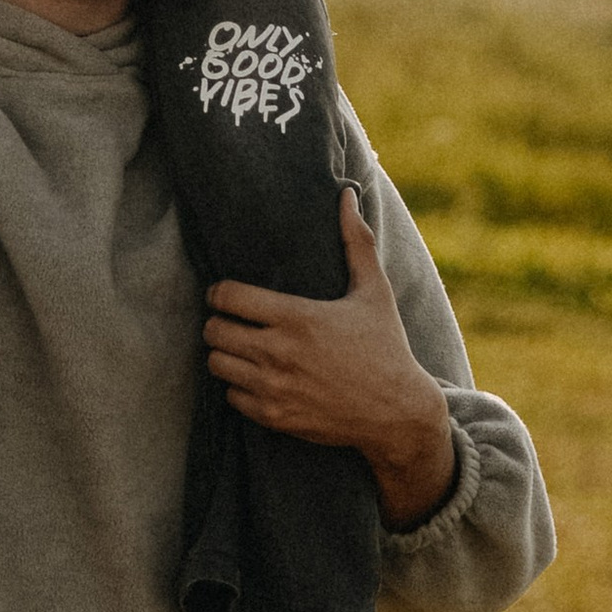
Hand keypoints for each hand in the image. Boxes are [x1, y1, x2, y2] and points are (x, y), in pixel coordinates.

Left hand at [204, 193, 457, 525]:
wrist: (397, 412)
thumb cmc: (385, 347)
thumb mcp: (373, 292)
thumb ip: (355, 242)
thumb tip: (346, 195)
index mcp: (297, 316)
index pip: (228, 297)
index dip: (220, 292)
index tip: (227, 293)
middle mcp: (280, 352)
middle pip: (213, 331)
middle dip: (217, 322)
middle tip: (230, 320)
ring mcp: (275, 388)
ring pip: (217, 365)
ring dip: (224, 354)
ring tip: (240, 347)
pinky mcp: (276, 417)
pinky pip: (232, 398)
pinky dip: (237, 387)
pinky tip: (255, 376)